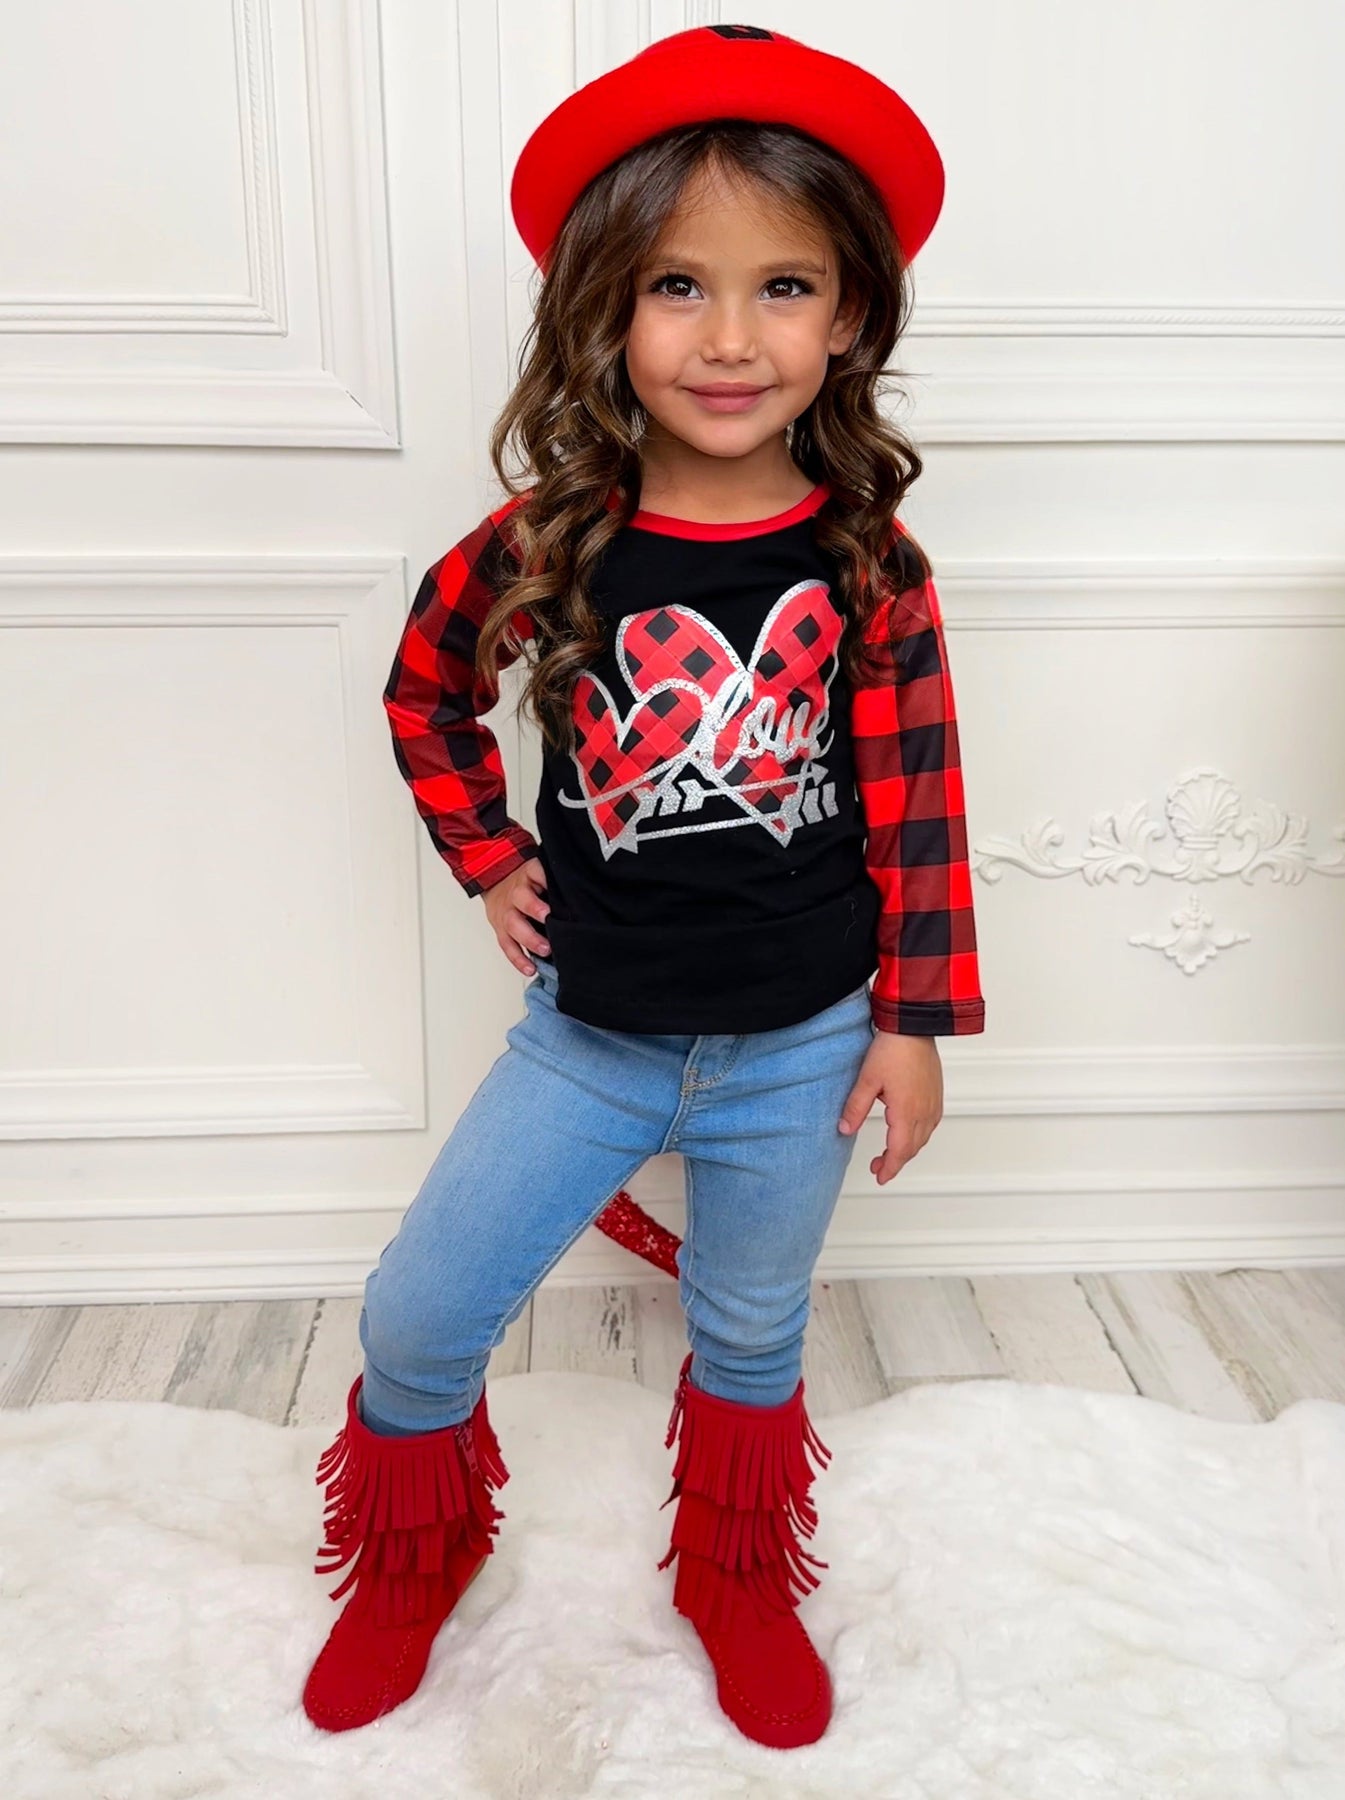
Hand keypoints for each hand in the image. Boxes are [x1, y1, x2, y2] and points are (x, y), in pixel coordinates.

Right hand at [481, 857, 550, 974]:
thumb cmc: (528, 884)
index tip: (558, 889)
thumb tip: (586, 892)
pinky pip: (507, 945)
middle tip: (549, 920)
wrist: (497, 885)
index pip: (536, 872)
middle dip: (534, 910)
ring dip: (529, 939)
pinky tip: (531, 968)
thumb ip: (557, 881)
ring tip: (545, 950)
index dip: (545, 879)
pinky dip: (518, 959)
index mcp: (529, 876)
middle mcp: (515, 894)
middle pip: (521, 900)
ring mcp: (507, 913)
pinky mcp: (501, 930)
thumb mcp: (541, 873)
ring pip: (513, 925)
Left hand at [837, 1032, 942, 1184]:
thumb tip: (844, 1130)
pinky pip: (930, 1125)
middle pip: (912, 1148)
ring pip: (922, 1138)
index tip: (880, 1177)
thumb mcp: (866, 1080)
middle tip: (878, 1168)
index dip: (889, 1168)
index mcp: (907, 1112)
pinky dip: (918, 1136)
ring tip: (889, 1153)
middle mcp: (924, 1112)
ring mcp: (933, 1104)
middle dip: (895, 1162)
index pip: (898, 1151)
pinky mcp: (936, 1095)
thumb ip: (855, 1108)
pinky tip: (907, 1132)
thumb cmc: (893, 1049)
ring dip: (907, 1150)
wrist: (913, 1027)